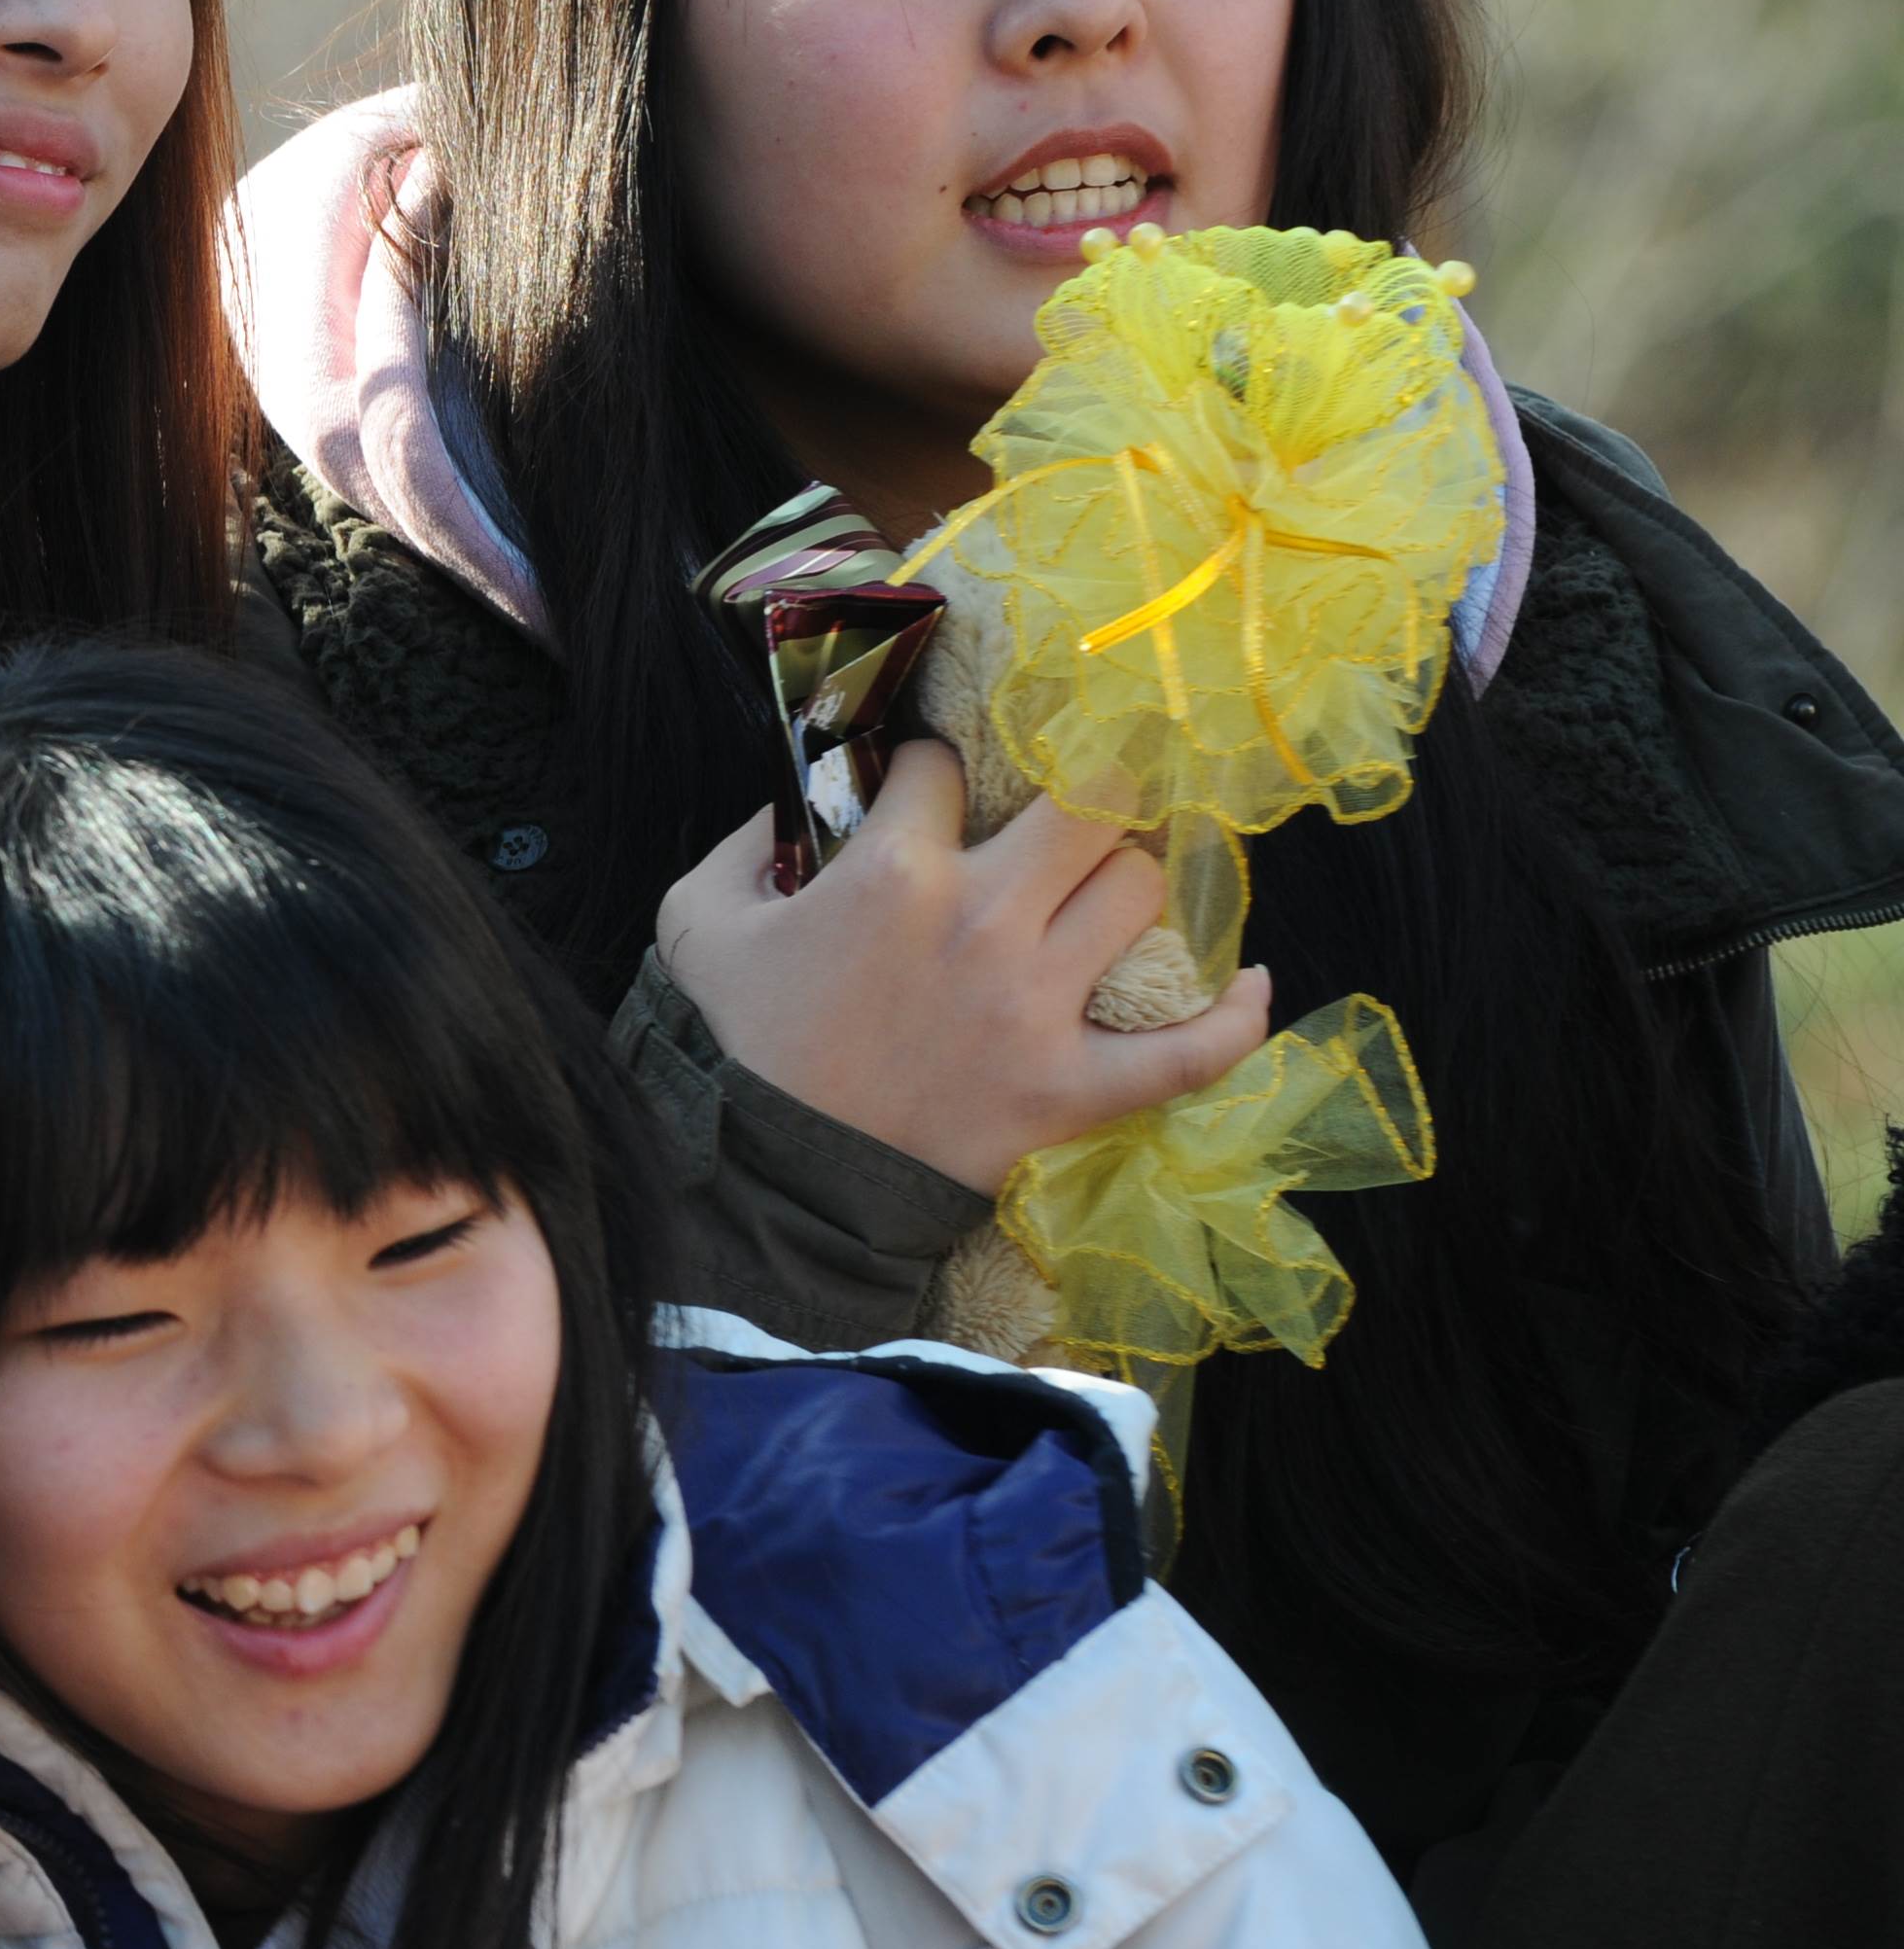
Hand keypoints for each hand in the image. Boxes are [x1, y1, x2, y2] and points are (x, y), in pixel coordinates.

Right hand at [655, 739, 1272, 1192]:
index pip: (941, 768)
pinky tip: (1250, 984)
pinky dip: (1236, 1019)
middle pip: (1088, 806)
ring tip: (1099, 897)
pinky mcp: (1075, 1087)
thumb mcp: (699, 924)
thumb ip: (741, 844)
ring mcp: (1040, 1006)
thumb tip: (791, 806)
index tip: (918, 799)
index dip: (925, 773)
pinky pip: (1192, 1052)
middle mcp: (985, 921)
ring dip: (1125, 884)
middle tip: (1058, 817)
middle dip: (1079, 793)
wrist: (778, 1180)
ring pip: (1140, 893)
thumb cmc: (741, 1046)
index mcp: (895, 872)